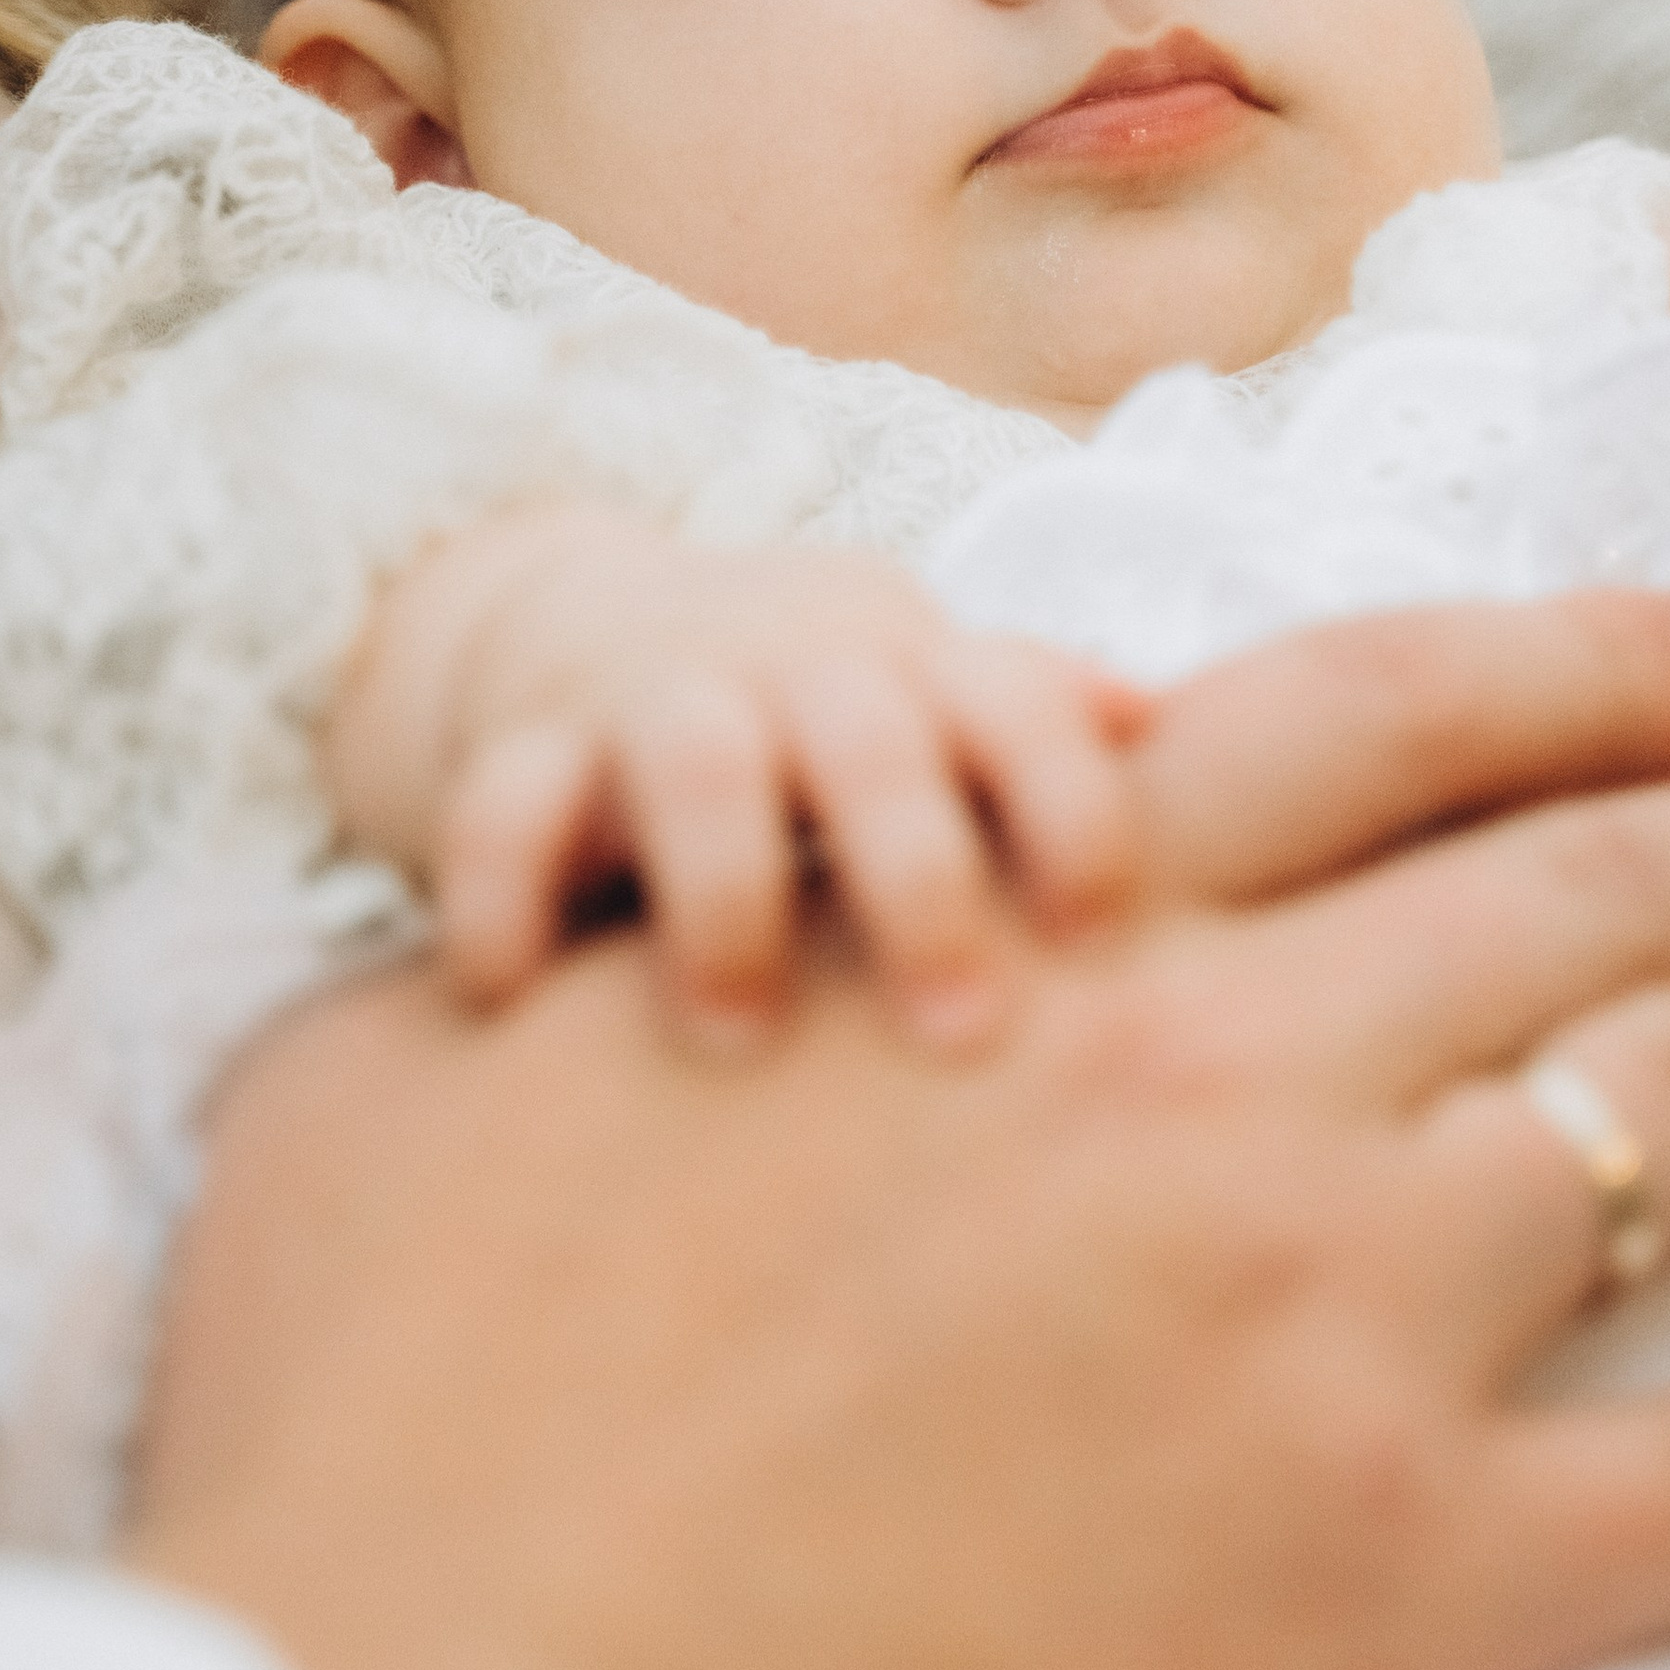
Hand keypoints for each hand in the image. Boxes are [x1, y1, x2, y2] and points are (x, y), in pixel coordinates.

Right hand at [131, 588, 1669, 1669]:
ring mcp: (1345, 1323)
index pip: (1377, 721)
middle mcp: (1232, 1080)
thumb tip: (583, 957)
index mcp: (1026, 938)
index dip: (1582, 668)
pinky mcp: (1410, 1598)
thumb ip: (573, 968)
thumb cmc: (390, 1423)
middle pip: (1605, 891)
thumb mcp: (424, 1080)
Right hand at [324, 504, 1146, 1048]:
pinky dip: (496, 891)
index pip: (1019, 708)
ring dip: (723, 891)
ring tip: (738, 1039)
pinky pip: (502, 804)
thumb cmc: (832, 720)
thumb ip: (1048, 739)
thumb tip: (1172, 737)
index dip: (1066, 804)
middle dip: (915, 876)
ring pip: (695, 760)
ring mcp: (657, 700)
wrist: (602, 630)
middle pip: (869, 738)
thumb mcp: (945, 714)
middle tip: (960, 1033)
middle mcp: (796, 674)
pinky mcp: (528, 745)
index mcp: (921, 676)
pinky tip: (505, 999)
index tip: (1100, 930)